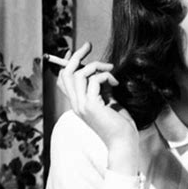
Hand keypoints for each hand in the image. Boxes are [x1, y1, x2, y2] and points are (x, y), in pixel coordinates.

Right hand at [57, 42, 138, 174]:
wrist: (124, 143)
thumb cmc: (120, 126)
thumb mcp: (109, 102)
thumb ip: (102, 89)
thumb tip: (103, 74)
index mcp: (78, 104)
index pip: (63, 80)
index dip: (68, 63)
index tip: (78, 52)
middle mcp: (76, 105)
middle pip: (66, 73)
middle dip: (76, 56)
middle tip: (88, 45)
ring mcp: (82, 106)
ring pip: (78, 74)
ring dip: (96, 66)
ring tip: (111, 70)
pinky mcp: (91, 106)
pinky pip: (94, 80)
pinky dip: (106, 76)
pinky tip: (116, 84)